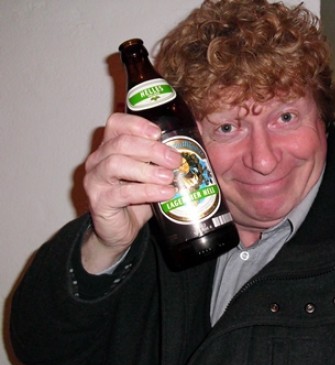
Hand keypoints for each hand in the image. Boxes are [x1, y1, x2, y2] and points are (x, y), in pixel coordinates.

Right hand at [81, 113, 180, 272]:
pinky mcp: (100, 202)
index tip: (160, 133)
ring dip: (147, 170)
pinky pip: (122, 193)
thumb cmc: (136, 197)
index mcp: (110, 146)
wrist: (120, 230)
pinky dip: (147, 191)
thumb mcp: (153, 173)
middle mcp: (98, 159)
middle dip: (152, 149)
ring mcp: (95, 180)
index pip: (117, 124)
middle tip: (175, 160)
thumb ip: (166, 157)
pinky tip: (165, 193)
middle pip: (121, 143)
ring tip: (169, 177)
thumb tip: (197, 136)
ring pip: (116, 164)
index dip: (138, 125)